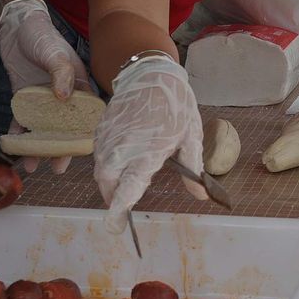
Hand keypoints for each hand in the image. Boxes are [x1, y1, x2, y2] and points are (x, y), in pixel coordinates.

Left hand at [0, 0, 91, 172]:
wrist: (15, 25)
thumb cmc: (41, 36)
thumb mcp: (54, 53)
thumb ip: (61, 74)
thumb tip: (64, 98)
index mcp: (78, 85)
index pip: (86, 115)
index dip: (85, 135)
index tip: (81, 153)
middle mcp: (62, 95)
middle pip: (64, 128)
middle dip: (60, 148)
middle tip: (56, 168)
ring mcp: (42, 98)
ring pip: (43, 128)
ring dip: (38, 147)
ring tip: (31, 166)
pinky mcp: (24, 97)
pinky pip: (22, 120)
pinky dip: (19, 133)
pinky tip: (14, 147)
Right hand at [92, 57, 206, 232]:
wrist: (150, 71)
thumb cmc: (175, 103)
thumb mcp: (191, 135)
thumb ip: (193, 168)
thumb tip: (201, 196)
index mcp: (148, 152)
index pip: (128, 188)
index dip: (119, 210)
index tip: (115, 228)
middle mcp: (123, 147)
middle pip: (108, 184)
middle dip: (113, 197)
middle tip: (124, 200)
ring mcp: (109, 137)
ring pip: (100, 170)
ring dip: (109, 180)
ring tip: (125, 177)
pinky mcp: (101, 128)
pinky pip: (98, 154)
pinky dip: (105, 163)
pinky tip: (120, 157)